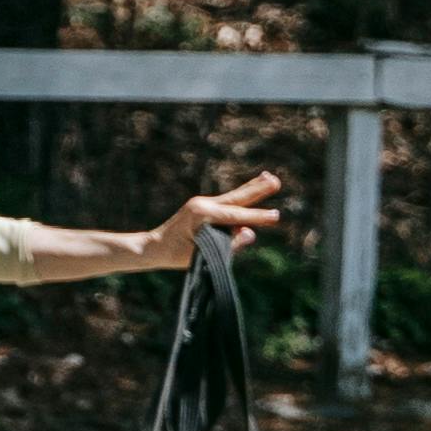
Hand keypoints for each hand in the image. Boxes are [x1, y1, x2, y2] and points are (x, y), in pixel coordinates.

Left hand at [151, 173, 282, 270]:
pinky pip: (227, 202)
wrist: (154, 246)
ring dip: (252, 187)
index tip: (276, 216)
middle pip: (236, 197)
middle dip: (258, 190)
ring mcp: (202, 203)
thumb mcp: (202, 254)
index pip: (235, 216)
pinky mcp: (202, 206)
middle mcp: (202, 204)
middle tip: (276, 180)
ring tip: (270, 177)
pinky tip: (253, 189)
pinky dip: (242, 196)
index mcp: (201, 215)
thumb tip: (250, 233)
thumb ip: (228, 244)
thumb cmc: (176, 254)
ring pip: (233, 196)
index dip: (257, 217)